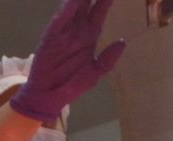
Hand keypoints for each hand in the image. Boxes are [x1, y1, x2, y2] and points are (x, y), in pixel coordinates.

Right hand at [10, 0, 126, 124]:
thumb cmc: (71, 85)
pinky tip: (73, 0)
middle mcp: (78, 29)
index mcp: (90, 35)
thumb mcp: (95, 74)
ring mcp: (64, 31)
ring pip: (74, 6)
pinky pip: (60, 19)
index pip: (100, 10)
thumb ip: (108, 59)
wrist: (49, 98)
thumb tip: (122, 42)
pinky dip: (67, 8)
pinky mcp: (52, 37)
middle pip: (87, 3)